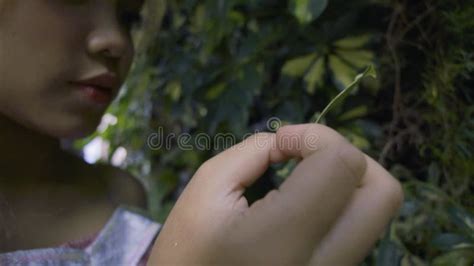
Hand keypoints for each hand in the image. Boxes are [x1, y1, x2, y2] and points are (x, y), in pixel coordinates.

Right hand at [148, 124, 402, 264]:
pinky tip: (307, 206)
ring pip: (377, 214)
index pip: (341, 166)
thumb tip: (293, 143)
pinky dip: (341, 204)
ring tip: (305, 179)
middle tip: (307, 156)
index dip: (316, 137)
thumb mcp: (207, 187)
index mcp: (282, 241)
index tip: (281, 144)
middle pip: (383, 193)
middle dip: (349, 156)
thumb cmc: (189, 252)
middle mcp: (323, 265)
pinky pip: (360, 230)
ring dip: (347, 180)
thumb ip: (255, 151)